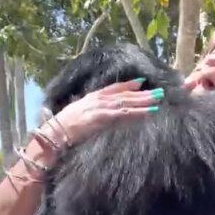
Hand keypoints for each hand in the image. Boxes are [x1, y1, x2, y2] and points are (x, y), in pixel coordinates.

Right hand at [42, 79, 163, 148]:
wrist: (55, 132)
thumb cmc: (64, 126)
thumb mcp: (78, 112)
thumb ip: (89, 108)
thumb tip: (98, 112)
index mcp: (92, 97)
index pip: (113, 88)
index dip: (128, 85)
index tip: (141, 82)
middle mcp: (98, 99)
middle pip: (125, 93)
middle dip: (142, 93)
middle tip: (159, 91)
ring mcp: (101, 107)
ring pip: (127, 102)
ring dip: (144, 101)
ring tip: (159, 99)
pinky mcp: (103, 117)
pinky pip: (124, 114)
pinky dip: (137, 112)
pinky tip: (148, 112)